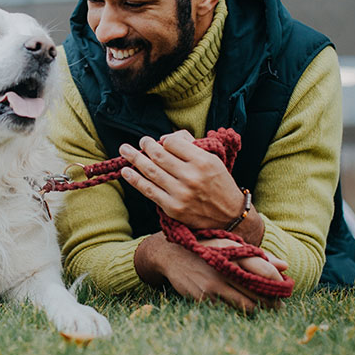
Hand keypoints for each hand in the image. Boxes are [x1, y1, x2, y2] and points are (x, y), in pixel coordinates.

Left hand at [119, 130, 263, 243]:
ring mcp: (180, 193)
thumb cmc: (219, 184)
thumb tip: (165, 138)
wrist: (230, 216)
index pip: (173, 143)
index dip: (164, 140)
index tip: (161, 141)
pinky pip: (149, 191)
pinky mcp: (173, 207)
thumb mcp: (213, 159)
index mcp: (202, 161)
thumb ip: (191, 146)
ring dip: (134, 158)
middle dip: (146, 145)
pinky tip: (126, 172)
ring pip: (151, 171)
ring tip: (124, 150)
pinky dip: (135, 180)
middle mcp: (190, 176)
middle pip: (159, 155)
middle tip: (141, 141)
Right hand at [134, 232, 287, 312]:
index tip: (285, 290)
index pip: (264, 271)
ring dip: (257, 309)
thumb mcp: (228, 245)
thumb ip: (257, 256)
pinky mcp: (204, 298)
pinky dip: (237, 311)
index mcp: (233, 252)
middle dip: (272, 302)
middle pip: (259, 292)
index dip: (278, 284)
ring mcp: (214, 285)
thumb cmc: (205, 248)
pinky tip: (241, 309)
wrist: (170, 255)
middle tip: (278, 306)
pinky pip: (228, 310)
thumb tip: (285, 266)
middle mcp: (225, 268)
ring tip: (263, 309)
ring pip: (247, 305)